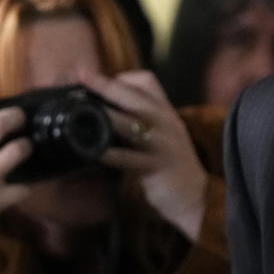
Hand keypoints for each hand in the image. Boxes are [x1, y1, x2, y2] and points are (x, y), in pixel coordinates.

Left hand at [81, 70, 207, 240]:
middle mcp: (166, 122)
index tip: (100, 81)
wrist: (196, 196)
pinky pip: (127, 157)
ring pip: (128, 124)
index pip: (148, 81)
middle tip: (82, 77)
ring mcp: (162, 143)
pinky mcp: (156, 166)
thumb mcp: (163, 136)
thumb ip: (142, 122)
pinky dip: (107, 154)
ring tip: (77, 114)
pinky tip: (91, 153)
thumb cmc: (172, 165)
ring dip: (102, 116)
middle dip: (105, 85)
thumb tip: (105, 113)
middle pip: (134, 96)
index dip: (123, 78)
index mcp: (167, 112)